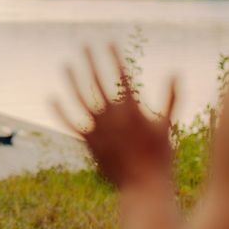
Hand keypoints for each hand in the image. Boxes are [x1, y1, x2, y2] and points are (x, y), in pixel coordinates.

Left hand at [53, 45, 176, 189]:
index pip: (120, 76)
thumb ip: (170, 98)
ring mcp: (98, 128)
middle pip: (97, 82)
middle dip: (90, 61)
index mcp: (132, 109)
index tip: (108, 42)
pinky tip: (52, 98)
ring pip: (80, 98)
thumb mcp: (167, 125)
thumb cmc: (158, 156)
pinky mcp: (88, 141)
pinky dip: (60, 111)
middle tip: (84, 45)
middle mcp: (112, 116)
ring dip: (71, 80)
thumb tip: (176, 73)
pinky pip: (70, 123)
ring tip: (66, 64)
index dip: (113, 57)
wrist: (143, 186)